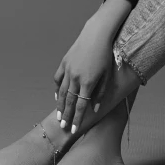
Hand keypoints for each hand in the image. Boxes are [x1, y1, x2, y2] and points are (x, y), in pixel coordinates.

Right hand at [53, 19, 114, 134]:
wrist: (96, 35)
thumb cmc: (106, 55)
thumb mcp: (107, 75)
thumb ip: (101, 93)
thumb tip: (94, 109)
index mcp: (88, 82)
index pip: (80, 106)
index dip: (77, 119)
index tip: (74, 129)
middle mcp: (75, 77)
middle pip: (69, 101)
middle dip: (66, 115)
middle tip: (62, 127)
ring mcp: (68, 70)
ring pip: (61, 91)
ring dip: (59, 105)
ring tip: (58, 116)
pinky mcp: (64, 62)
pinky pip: (58, 78)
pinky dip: (56, 88)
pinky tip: (57, 96)